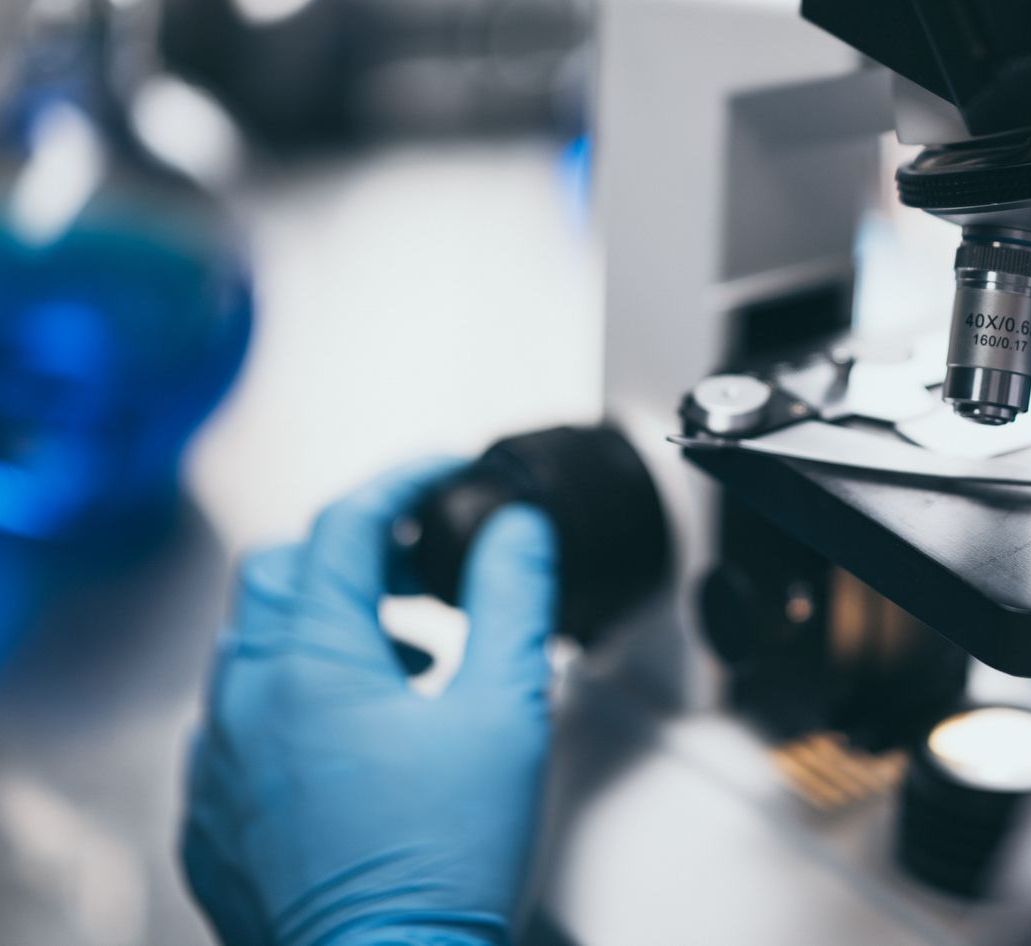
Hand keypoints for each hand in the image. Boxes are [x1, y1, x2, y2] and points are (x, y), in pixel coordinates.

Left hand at [181, 461, 558, 945]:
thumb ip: (510, 601)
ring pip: (252, 643)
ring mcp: (217, 761)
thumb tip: (515, 527)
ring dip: (324, 622)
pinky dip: (292, 692)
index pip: (346, 525)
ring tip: (405, 656)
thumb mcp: (504, 711)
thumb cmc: (443, 862)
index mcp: (313, 662)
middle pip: (280, 571)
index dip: (405, 482)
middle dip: (353, 547)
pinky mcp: (211, 815)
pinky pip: (236, 717)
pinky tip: (355, 731)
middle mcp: (245, 701)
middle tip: (423, 565)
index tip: (447, 472)